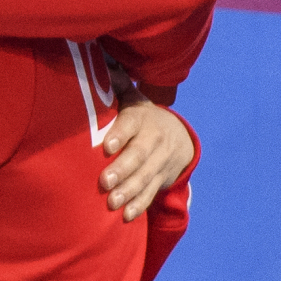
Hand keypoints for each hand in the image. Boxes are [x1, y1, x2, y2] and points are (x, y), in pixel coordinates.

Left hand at [99, 95, 193, 221]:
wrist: (178, 135)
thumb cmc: (141, 117)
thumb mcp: (133, 99)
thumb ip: (116, 85)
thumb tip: (101, 65)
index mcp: (143, 118)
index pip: (131, 125)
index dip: (120, 134)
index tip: (106, 145)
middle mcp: (154, 139)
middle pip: (139, 155)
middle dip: (123, 169)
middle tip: (105, 182)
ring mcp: (160, 161)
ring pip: (146, 177)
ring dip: (129, 191)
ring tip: (112, 202)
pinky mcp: (162, 179)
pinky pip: (151, 193)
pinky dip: (139, 204)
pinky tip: (126, 215)